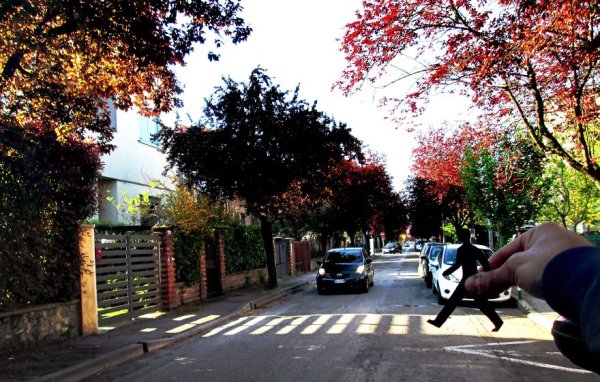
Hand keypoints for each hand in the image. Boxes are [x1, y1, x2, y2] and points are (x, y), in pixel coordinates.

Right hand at [465, 222, 592, 297]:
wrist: (587, 285)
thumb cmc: (551, 266)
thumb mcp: (516, 270)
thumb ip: (493, 277)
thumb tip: (469, 285)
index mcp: (540, 231)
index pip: (508, 248)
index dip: (492, 264)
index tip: (480, 277)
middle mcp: (555, 240)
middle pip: (522, 260)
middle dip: (506, 274)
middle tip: (491, 288)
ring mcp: (568, 257)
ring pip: (536, 269)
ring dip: (522, 281)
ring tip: (510, 292)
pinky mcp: (576, 274)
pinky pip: (550, 278)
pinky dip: (539, 285)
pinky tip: (534, 294)